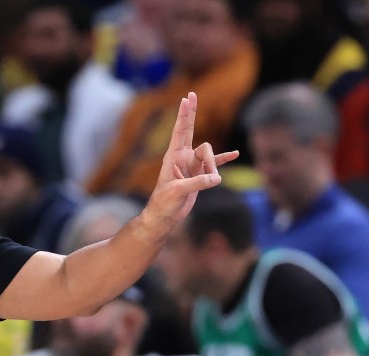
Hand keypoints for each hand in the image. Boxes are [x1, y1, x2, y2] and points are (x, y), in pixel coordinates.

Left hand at [142, 93, 238, 232]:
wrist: (164, 216)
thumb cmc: (164, 203)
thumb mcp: (178, 191)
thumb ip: (197, 183)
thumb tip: (217, 178)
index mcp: (173, 157)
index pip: (180, 131)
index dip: (184, 114)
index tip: (186, 98)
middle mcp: (183, 157)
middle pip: (191, 130)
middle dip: (191, 113)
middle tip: (192, 94)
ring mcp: (192, 165)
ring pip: (210, 155)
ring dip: (214, 167)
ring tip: (212, 181)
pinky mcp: (200, 175)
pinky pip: (215, 164)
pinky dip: (224, 159)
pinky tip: (235, 154)